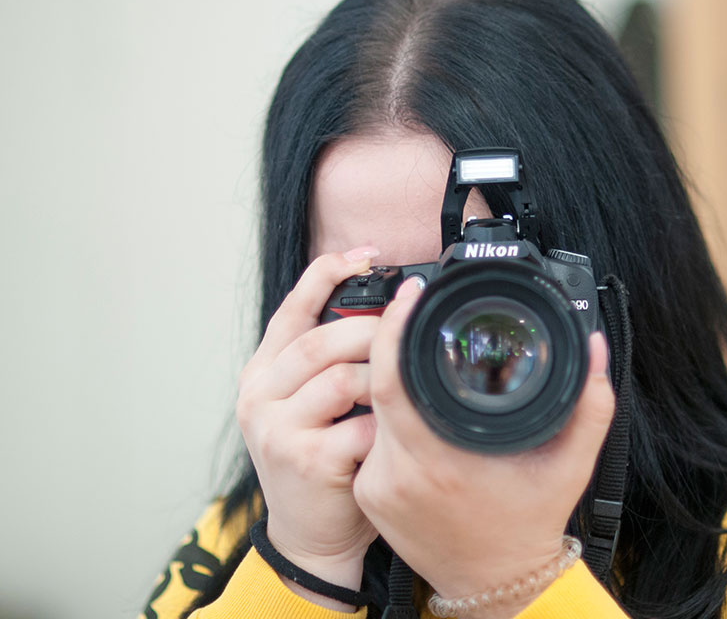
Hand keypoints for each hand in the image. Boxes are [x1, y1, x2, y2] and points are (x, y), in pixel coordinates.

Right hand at [235, 248, 381, 609]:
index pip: (291, 308)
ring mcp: (275, 428)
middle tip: (404, 338)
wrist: (312, 535)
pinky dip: (383, 426)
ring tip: (398, 395)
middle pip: (321, 342)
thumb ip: (333, 362)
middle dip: (371, 334)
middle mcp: (259, 395)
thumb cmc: (325, 460)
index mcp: (263, 373)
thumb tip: (385, 311)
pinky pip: (358, 425)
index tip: (366, 255)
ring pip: (341, 379)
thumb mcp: (315, 405)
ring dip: (381, 383)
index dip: (327, 274)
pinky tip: (392, 435)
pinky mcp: (302, 459)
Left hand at [353, 279, 615, 617]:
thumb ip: (591, 402)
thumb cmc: (532, 522)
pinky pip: (371, 438)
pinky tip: (415, 403)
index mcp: (440, 460)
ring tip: (421, 355)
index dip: (395, 327)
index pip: (393, 377)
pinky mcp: (369, 495)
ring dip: (392, 379)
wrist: (497, 584)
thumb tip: (593, 347)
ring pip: (372, 410)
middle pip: (378, 386)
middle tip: (418, 311)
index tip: (410, 292)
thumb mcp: (573, 462)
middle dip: (394, 343)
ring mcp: (377, 487)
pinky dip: (389, 414)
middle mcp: (398, 474)